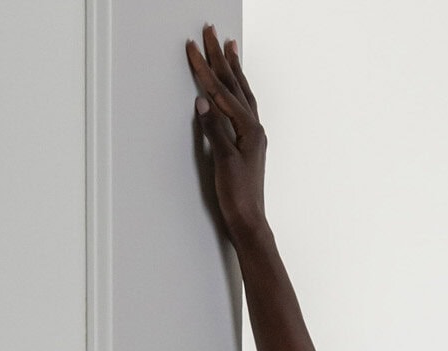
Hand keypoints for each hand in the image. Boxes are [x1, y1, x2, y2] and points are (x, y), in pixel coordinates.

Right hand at [186, 23, 267, 245]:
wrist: (249, 222)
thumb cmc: (238, 197)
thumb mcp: (223, 161)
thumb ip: (214, 130)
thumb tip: (203, 101)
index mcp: (249, 128)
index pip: (222, 91)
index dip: (205, 68)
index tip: (192, 47)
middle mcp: (254, 127)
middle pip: (234, 84)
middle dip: (220, 57)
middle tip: (211, 31)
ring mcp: (252, 135)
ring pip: (241, 92)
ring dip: (233, 69)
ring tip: (229, 47)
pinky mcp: (248, 144)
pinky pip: (242, 107)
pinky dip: (236, 90)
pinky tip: (234, 86)